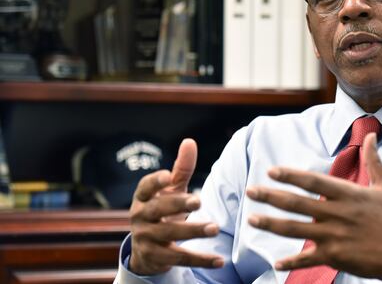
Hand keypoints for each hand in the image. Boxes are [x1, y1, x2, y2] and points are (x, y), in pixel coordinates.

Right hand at [129, 138, 223, 274]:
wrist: (147, 247)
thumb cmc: (163, 208)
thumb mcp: (171, 189)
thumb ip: (181, 168)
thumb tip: (189, 141)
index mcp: (143, 197)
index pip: (145, 187)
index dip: (155, 181)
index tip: (168, 176)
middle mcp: (141, 217)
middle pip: (158, 210)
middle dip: (177, 205)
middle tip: (198, 202)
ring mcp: (146, 238)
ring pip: (169, 235)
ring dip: (192, 231)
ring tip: (214, 228)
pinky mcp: (156, 257)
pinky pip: (179, 259)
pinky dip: (200, 260)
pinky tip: (219, 260)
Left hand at [246, 133, 381, 283]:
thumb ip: (374, 161)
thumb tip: (372, 135)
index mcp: (349, 195)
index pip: (313, 181)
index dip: (291, 175)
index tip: (272, 171)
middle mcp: (338, 214)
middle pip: (297, 204)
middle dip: (270, 197)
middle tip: (250, 191)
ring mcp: (335, 237)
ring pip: (295, 230)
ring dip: (271, 225)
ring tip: (251, 219)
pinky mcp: (335, 257)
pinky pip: (307, 260)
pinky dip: (291, 262)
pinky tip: (277, 263)